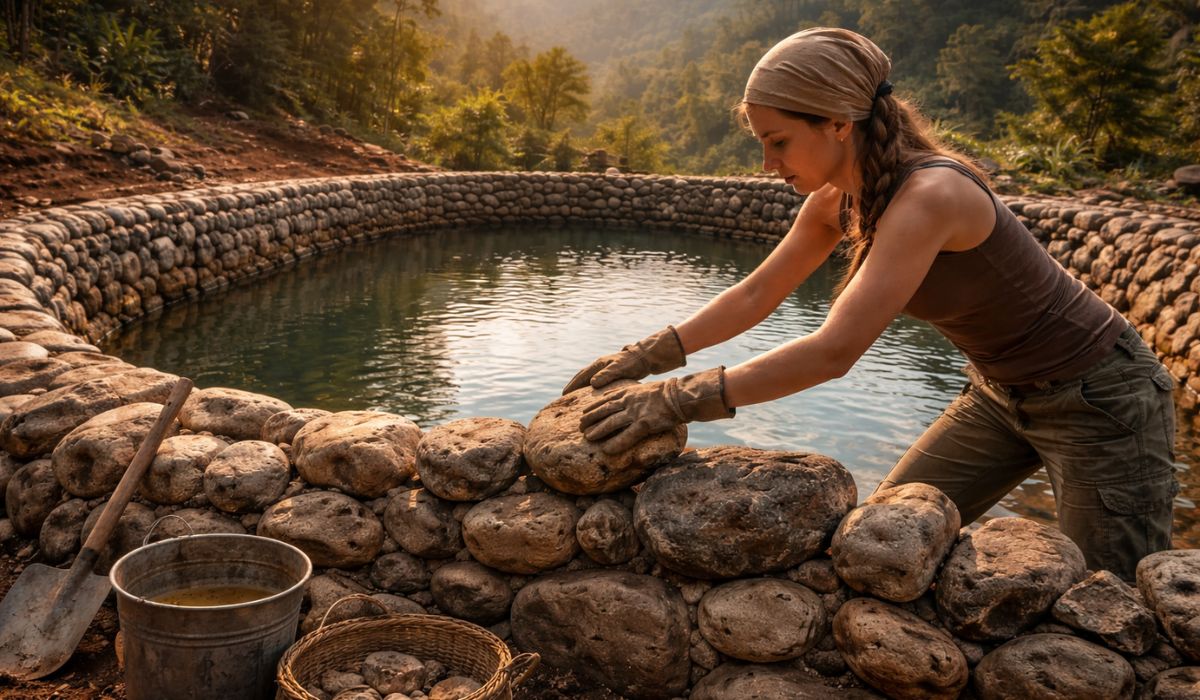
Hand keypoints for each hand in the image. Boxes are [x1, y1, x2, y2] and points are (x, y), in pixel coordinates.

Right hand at [562, 326, 685, 394]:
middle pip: (582, 376)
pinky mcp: (612, 372)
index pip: (581, 375)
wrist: (646, 357)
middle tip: (564, 397)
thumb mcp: (619, 369)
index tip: (564, 395)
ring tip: (574, 397)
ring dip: (580, 387)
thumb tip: (592, 383)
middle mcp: (600, 365)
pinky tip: (591, 395)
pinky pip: (597, 381)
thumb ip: (606, 375)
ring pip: (588, 378)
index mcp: (599, 364)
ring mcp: (605, 368)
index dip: (572, 386)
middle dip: (573, 386)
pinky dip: (590, 387)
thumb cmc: (633, 363)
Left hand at [580, 367, 734, 453]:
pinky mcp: (645, 424)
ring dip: (598, 430)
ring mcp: (636, 413)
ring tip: (587, 437)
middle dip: (590, 419)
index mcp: (628, 392)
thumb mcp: (643, 389)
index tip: (583, 413)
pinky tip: (606, 450)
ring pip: (611, 422)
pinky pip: (627, 436)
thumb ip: (631, 394)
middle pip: (604, 410)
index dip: (593, 407)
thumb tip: (621, 399)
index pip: (605, 399)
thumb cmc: (665, 393)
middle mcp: (629, 402)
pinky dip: (615, 444)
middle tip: (580, 427)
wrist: (681, 396)